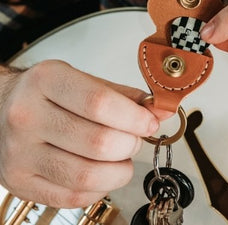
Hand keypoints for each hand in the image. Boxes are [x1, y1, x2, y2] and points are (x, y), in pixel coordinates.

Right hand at [0, 60, 158, 207]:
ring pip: (87, 175)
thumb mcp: (84, 81)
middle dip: (131, 144)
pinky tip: (103, 173)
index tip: (150, 122)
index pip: (100, 103)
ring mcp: (19, 153)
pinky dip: (100, 188)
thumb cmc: (48, 95)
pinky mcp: (19, 182)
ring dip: (119, 171)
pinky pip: (73, 197)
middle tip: (135, 139)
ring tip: (122, 159)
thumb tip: (160, 111)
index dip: (135, 117)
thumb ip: (124, 96)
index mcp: (46, 81)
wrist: (0, 109)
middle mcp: (27, 116)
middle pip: (98, 142)